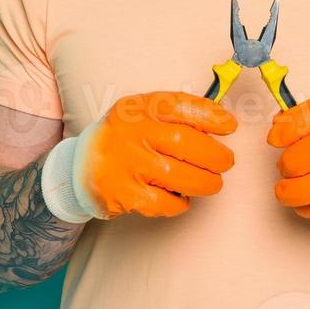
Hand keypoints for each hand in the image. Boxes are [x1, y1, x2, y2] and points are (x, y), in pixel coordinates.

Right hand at [41, 91, 236, 221]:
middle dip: (216, 155)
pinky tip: (180, 197)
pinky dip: (181, 202)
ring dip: (206, 182)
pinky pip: (167, 203)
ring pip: (182, 177)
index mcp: (137, 108)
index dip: (210, 115)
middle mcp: (130, 133)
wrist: (79, 167)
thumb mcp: (141, 114)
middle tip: (226, 161)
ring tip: (212, 182)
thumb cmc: (123, 139)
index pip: (179, 105)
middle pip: (186, 143)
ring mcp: (127, 165)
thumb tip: (222, 123)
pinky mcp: (125, 195)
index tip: (230, 126)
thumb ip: (174, 115)